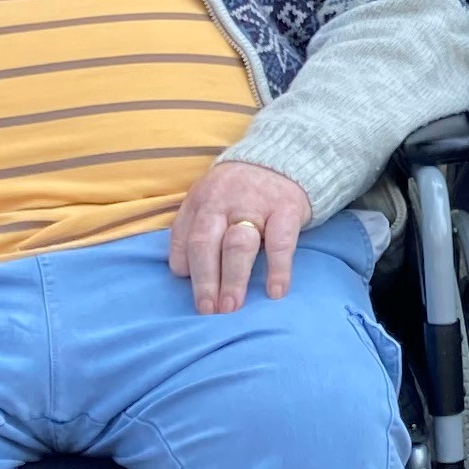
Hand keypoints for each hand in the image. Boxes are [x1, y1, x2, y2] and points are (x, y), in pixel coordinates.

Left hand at [168, 161, 310, 312]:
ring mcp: (256, 205)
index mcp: (201, 200)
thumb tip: (181, 271)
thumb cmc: (240, 191)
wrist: (285, 158)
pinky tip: (275, 292)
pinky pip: (281, 242)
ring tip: (231, 307)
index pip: (185, 236)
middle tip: (208, 311)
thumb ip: (193, 228)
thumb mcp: (210, 200)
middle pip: (206, 243)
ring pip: (238, 244)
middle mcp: (223, 202)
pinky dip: (277, 268)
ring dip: (233, 278)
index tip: (188, 289)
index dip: (183, 264)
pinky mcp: (287, 208)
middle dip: (205, 280)